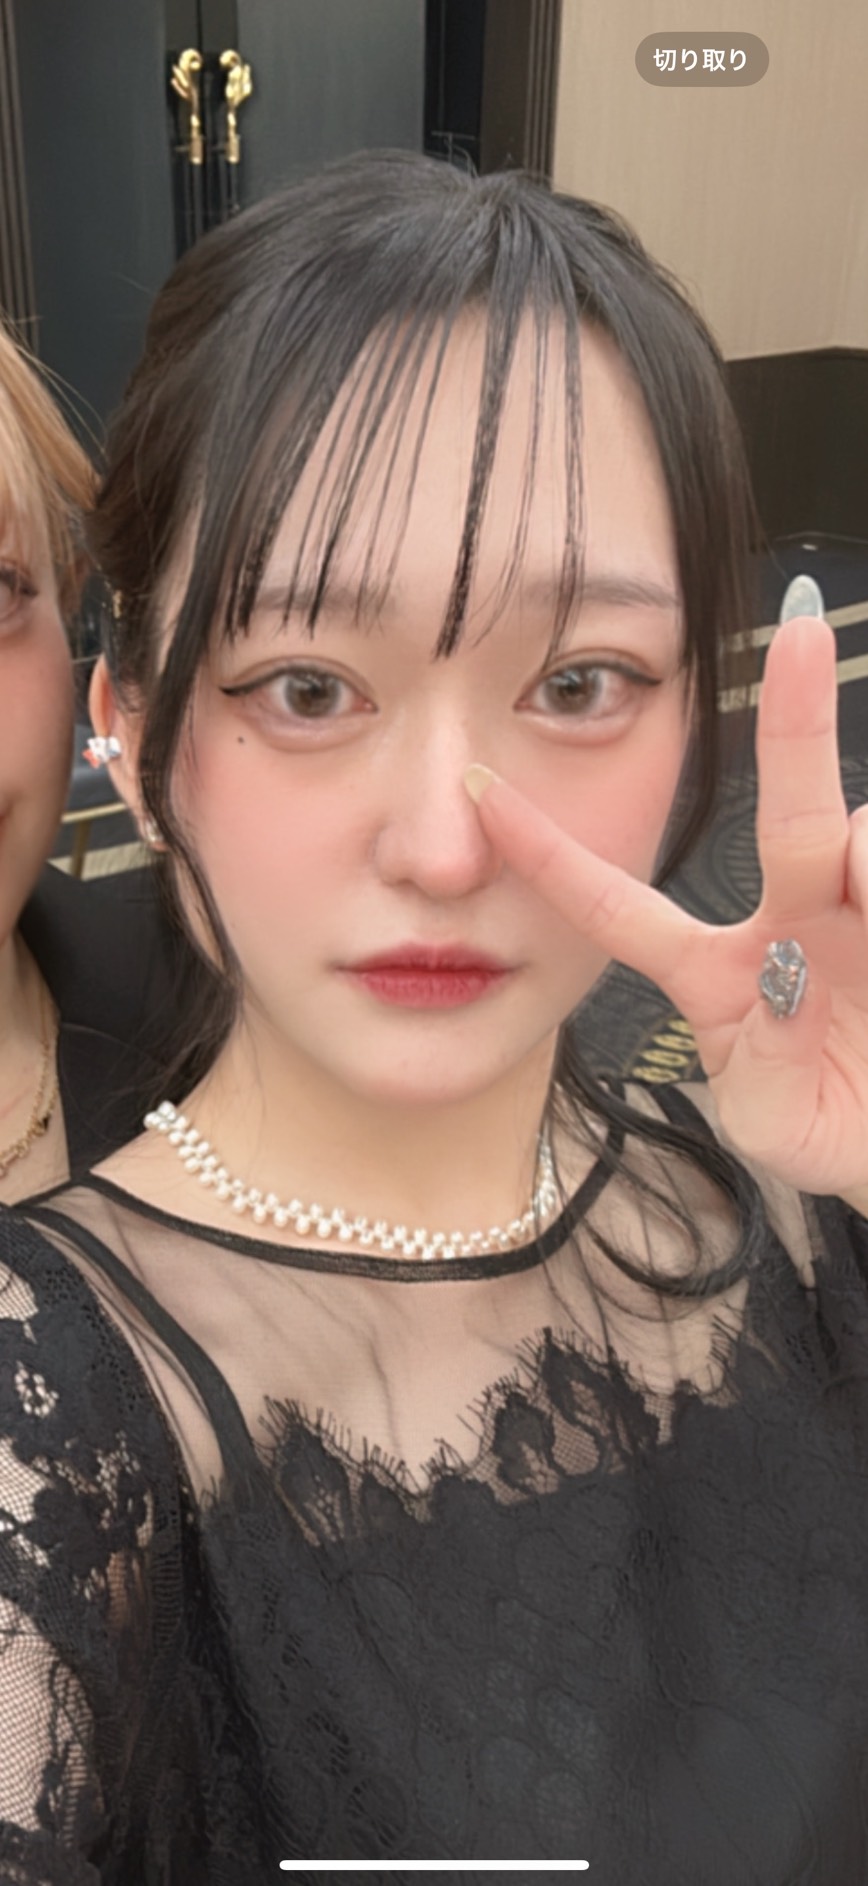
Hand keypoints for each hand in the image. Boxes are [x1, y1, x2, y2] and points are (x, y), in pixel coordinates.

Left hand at [466, 617, 867, 1198]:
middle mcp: (793, 922)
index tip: (480, 788)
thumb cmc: (827, 1130)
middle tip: (804, 629)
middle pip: (792, 817)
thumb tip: (791, 969)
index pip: (619, 906)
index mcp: (718, 973)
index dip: (549, 854)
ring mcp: (863, 913)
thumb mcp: (770, 1117)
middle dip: (794, 722)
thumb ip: (760, 1062)